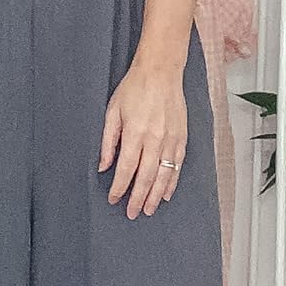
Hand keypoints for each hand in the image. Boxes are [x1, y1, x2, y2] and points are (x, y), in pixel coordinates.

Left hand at [98, 59, 185, 218]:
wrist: (161, 72)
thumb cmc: (134, 88)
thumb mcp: (112, 111)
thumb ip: (108, 141)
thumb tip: (103, 166)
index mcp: (135, 133)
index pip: (126, 169)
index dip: (119, 188)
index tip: (113, 199)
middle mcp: (155, 139)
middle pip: (146, 177)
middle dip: (137, 198)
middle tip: (131, 213)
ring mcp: (171, 139)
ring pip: (164, 175)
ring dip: (155, 196)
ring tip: (148, 210)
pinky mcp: (182, 137)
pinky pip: (177, 165)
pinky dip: (172, 182)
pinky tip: (166, 194)